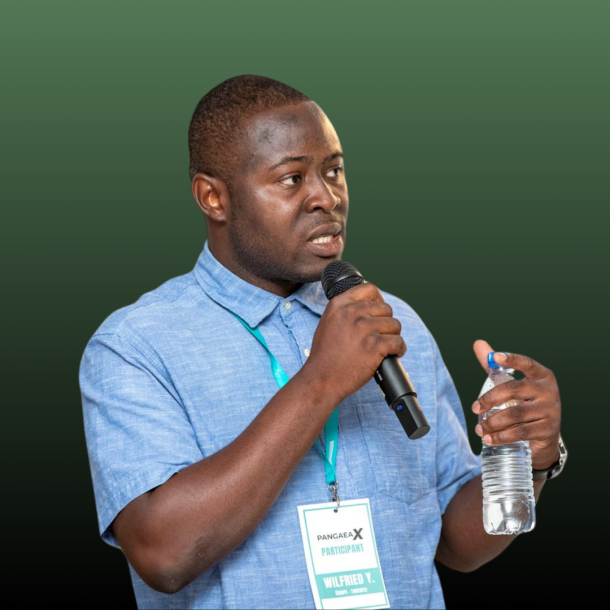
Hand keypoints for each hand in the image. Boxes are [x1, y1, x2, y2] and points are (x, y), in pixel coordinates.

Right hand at [303, 282, 405, 403]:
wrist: (322, 379)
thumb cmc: (325, 355)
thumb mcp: (328, 322)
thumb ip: (345, 311)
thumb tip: (368, 305)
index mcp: (340, 304)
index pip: (369, 289)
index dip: (378, 300)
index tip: (378, 313)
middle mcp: (352, 313)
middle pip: (386, 308)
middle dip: (386, 323)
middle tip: (380, 336)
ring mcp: (364, 328)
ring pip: (395, 325)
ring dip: (393, 337)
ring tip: (384, 347)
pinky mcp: (375, 345)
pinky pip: (399, 342)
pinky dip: (399, 350)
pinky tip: (392, 354)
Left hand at [471, 339, 561, 469]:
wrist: (544, 435)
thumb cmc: (525, 403)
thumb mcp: (512, 384)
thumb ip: (495, 367)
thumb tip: (478, 343)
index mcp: (541, 375)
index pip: (526, 363)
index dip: (511, 359)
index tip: (495, 357)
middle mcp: (549, 390)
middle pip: (514, 389)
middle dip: (490, 399)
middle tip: (475, 408)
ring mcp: (551, 410)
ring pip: (515, 414)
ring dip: (492, 422)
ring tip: (479, 429)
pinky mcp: (548, 429)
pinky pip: (521, 432)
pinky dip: (502, 436)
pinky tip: (489, 439)